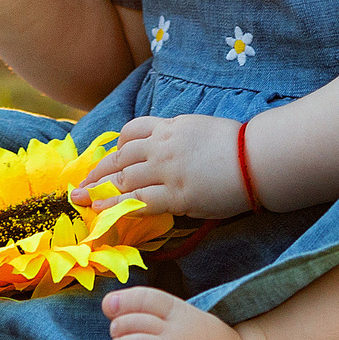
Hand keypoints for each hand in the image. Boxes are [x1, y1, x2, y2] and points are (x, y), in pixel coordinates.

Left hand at [77, 114, 251, 219]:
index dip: (116, 146)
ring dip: (100, 191)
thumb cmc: (238, 145)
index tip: (109, 158)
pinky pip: (139, 201)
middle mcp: (163, 146)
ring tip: (83, 201)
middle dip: (98, 171)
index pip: (132, 131)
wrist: (257, 158)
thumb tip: (170, 147)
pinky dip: (116, 206)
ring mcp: (168, 170)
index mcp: (171, 127)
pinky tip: (102, 212)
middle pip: (121, 157)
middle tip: (81, 185)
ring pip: (124, 179)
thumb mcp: (202, 128)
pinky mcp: (177, 195)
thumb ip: (180, 136)